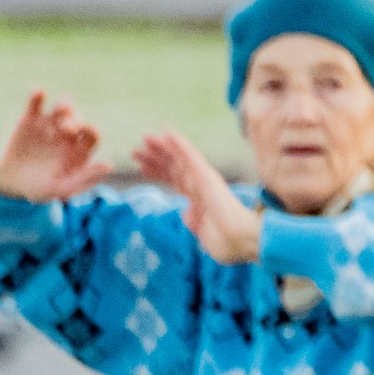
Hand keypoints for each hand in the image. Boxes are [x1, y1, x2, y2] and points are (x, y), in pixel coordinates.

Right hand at [0, 91, 110, 202]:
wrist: (10, 183)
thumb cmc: (41, 188)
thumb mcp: (62, 188)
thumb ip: (85, 178)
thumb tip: (110, 167)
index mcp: (80, 148)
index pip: (92, 135)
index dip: (91, 132)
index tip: (87, 132)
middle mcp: (67, 133)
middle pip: (77, 120)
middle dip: (75, 121)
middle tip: (67, 129)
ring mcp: (49, 124)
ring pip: (61, 108)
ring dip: (64, 106)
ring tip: (62, 109)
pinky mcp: (29, 119)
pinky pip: (35, 104)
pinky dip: (37, 97)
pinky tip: (38, 93)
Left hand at [133, 131, 262, 264]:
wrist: (238, 240)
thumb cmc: (225, 241)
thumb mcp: (201, 231)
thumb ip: (192, 220)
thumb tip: (185, 212)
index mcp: (197, 198)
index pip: (173, 181)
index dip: (157, 172)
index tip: (140, 167)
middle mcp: (199, 184)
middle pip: (172, 168)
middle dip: (154, 158)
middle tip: (135, 150)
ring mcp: (203, 178)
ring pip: (179, 159)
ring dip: (162, 148)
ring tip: (145, 138)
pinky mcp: (206, 175)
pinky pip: (191, 156)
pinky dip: (179, 144)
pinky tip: (167, 133)